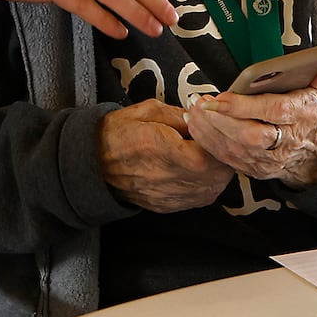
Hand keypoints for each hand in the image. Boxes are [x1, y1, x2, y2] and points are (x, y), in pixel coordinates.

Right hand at [99, 99, 233, 212]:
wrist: (93, 163)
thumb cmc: (118, 133)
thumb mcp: (147, 111)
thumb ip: (179, 114)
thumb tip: (204, 117)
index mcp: (159, 146)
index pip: (207, 152)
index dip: (219, 141)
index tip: (217, 131)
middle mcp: (165, 175)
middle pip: (216, 173)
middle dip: (224, 157)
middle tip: (221, 143)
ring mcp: (167, 194)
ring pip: (213, 188)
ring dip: (219, 173)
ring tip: (213, 157)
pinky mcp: (168, 206)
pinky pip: (201, 198)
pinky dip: (208, 185)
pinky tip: (202, 172)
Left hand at [185, 48, 316, 187]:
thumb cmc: (314, 118)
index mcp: (302, 116)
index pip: (272, 112)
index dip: (244, 106)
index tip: (220, 97)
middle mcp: (286, 141)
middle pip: (250, 135)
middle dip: (222, 120)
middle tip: (201, 103)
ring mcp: (270, 159)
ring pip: (235, 148)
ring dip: (209, 129)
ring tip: (193, 109)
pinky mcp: (256, 169)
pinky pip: (228, 158)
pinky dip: (208, 142)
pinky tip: (196, 125)